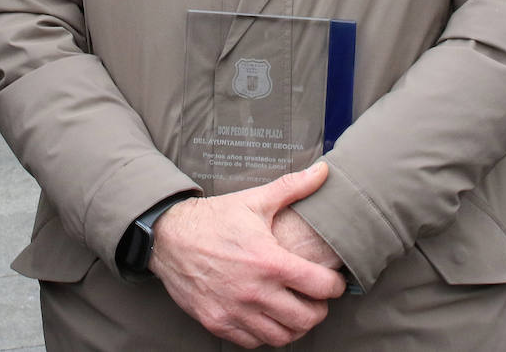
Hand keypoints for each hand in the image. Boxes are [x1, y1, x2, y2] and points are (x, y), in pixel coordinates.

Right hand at [149, 162, 346, 347]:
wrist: (169, 237)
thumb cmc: (215, 218)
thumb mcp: (255, 200)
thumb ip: (293, 187)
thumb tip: (324, 171)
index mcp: (270, 261)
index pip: (321, 287)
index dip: (335, 286)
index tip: (334, 281)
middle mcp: (255, 291)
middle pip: (307, 318)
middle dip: (319, 309)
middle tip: (317, 298)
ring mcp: (235, 311)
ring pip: (282, 336)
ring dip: (295, 326)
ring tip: (295, 309)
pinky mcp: (218, 322)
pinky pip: (253, 342)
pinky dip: (266, 334)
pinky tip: (268, 317)